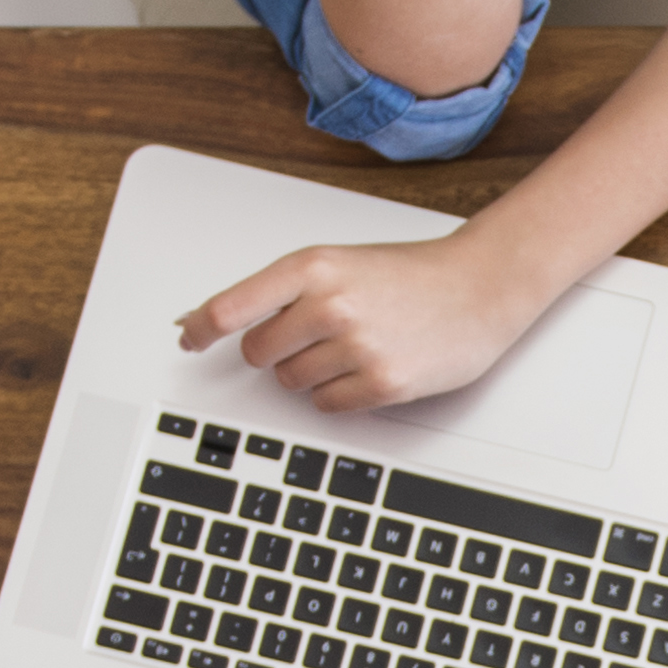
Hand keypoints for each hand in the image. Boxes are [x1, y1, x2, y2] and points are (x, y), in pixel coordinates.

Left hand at [182, 223, 581, 415]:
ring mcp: (355, 346)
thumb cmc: (408, 275)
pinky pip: (326, 404)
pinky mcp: (380, 382)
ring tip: (354, 345)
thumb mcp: (338, 263)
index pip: (232, 307)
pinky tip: (368, 366)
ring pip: (292, 382)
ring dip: (312, 372)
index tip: (188, 338)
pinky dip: (339, 393)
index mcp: (313, 267)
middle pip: (259, 353)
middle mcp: (329, 304)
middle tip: (314, 335)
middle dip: (277, 350)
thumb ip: (277, 289)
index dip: (201, 328)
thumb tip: (206, 318)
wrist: (480, 287)